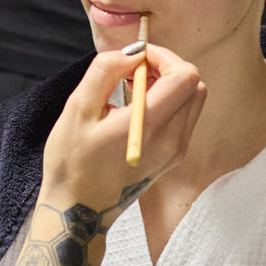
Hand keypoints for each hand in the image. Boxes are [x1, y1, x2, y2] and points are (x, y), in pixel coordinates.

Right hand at [42, 43, 203, 211]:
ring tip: (132, 88)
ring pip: (193, 100)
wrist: (78, 211)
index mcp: (150, 126)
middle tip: (133, 71)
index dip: (163, 56)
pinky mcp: (172, 158)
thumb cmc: (71, 161)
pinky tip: (136, 108)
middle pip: (194, 85)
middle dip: (167, 67)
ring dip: (168, 84)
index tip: (135, 57)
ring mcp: (175, 151)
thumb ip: (105, 71)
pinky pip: (184, 118)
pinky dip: (167, 103)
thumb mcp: (77, 109)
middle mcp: (172, 140)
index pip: (184, 75)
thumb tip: (133, 53)